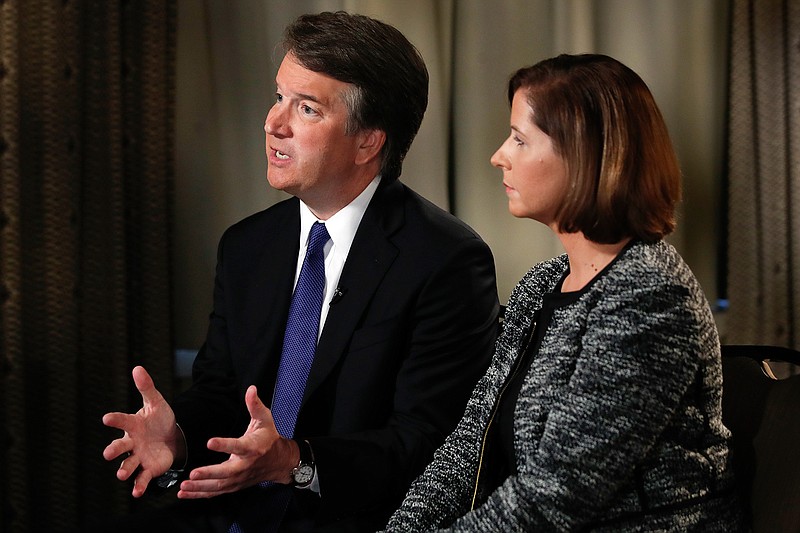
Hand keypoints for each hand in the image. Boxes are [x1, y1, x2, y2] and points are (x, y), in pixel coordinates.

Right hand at [102, 366, 182, 496]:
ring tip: (121, 475)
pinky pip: (142, 478)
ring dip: (124, 470)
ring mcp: (139, 456)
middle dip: (114, 450)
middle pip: (120, 447)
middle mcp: (132, 442)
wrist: (172, 436)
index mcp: (133, 424)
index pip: (122, 420)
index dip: (115, 419)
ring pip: (128, 464)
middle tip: (108, 453)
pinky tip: (136, 492)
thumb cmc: (159, 418)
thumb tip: (137, 367)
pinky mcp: (148, 468)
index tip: (106, 418)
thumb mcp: (156, 402)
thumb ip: (147, 387)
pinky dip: (138, 485)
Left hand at [176, 385, 298, 498]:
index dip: (224, 445)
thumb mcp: (265, 420)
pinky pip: (216, 492)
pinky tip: (184, 493)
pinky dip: (200, 494)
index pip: (238, 446)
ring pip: (219, 486)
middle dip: (209, 474)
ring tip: (184, 486)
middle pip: (226, 472)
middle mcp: (245, 465)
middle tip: (193, 474)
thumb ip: (255, 405)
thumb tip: (251, 389)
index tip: (210, 442)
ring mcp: (239, 478)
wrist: (280, 462)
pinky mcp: (234, 485)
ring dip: (200, 487)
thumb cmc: (270, 439)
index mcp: (252, 448)